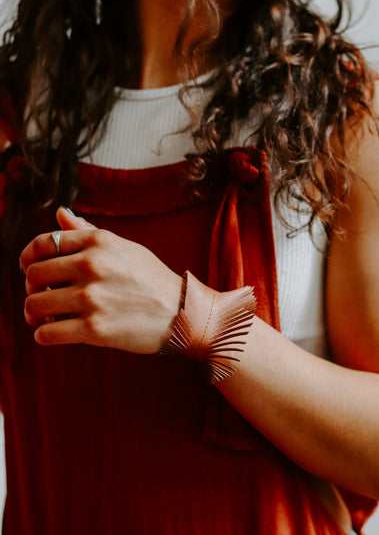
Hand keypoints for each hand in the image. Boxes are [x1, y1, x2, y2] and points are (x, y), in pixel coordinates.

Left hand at [19, 207, 182, 352]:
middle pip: (34, 274)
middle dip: (31, 287)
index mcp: (98, 242)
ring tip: (44, 317)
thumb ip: (88, 231)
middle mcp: (92, 265)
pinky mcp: (94, 328)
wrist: (181, 312)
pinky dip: (43, 334)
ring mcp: (92, 297)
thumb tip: (60, 213)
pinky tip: (52, 332)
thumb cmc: (151, 278)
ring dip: (33, 313)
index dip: (28, 257)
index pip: (43, 243)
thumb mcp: (123, 247)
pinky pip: (46, 333)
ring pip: (34, 304)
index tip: (29, 268)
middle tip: (41, 295)